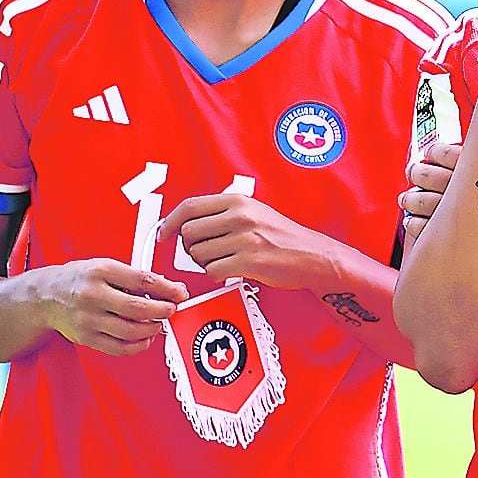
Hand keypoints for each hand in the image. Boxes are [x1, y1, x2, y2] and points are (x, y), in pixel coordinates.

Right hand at [32, 258, 187, 356]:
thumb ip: (137, 277)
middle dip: (162, 311)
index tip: (181, 294)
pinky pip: (120, 348)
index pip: (143, 280)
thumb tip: (172, 288)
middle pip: (138, 308)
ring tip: (157, 322)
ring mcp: (88, 319)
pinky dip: (139, 345)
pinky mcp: (86, 337)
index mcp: (100, 272)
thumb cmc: (80, 279)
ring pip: (131, 331)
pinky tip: (145, 338)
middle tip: (171, 310)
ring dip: (152, 329)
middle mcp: (92, 295)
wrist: (45, 296)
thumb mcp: (107, 267)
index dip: (168, 289)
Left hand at [156, 194, 339, 291]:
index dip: (170, 222)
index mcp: (238, 201)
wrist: (314, 256)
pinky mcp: (250, 261)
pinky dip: (217, 276)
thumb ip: (223, 213)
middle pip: (189, 233)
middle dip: (191, 247)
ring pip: (198, 254)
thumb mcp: (255, 212)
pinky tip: (230, 272)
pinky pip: (213, 271)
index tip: (163, 235)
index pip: (189, 206)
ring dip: (205, 263)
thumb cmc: (284, 237)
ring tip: (224, 262)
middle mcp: (240, 216)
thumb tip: (186, 223)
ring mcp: (245, 238)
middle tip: (205, 253)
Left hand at [399, 142, 461, 254]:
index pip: (446, 153)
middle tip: (411, 171)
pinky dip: (414, 224)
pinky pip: (424, 228)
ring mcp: (460, 214)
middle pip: (429, 175)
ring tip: (406, 199)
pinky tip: (411, 222)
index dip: (433, 152)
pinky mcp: (457, 239)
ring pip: (422, 202)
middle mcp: (468, 187)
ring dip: (410, 199)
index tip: (429, 153)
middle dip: (416, 172)